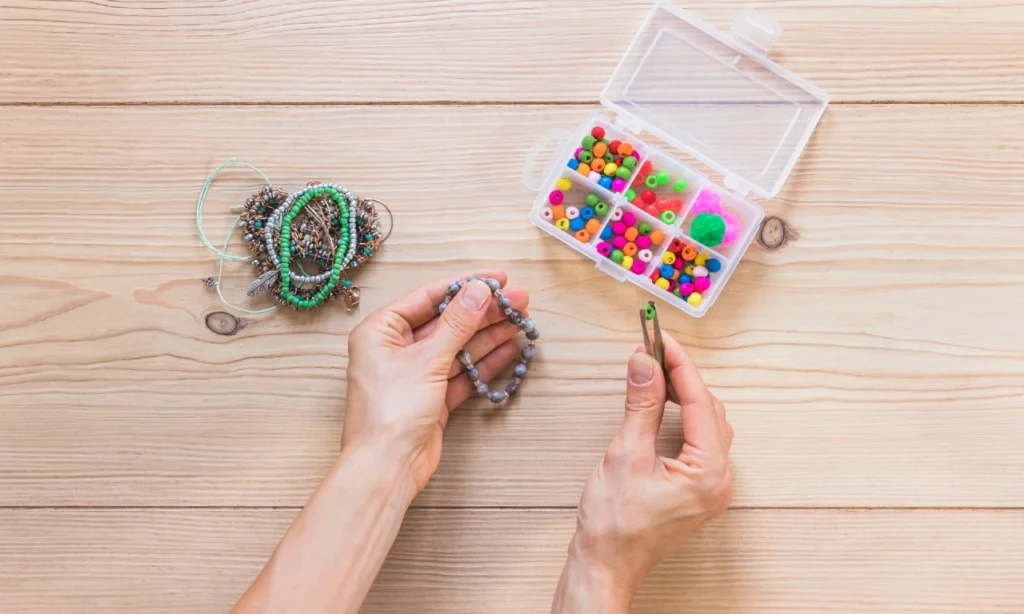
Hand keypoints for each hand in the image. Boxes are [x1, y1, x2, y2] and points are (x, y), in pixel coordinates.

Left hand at [342, 271, 528, 494]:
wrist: (386, 468)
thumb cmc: (390, 412)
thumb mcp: (427, 359)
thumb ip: (457, 324)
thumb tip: (480, 291)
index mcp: (380, 331)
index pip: (428, 298)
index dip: (465, 286)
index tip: (497, 278)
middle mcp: (395, 350)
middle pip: (447, 322)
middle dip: (483, 312)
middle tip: (519, 301)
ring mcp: (415, 375)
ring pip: (458, 347)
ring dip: (489, 335)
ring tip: (521, 320)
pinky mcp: (432, 398)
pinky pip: (461, 372)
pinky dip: (484, 362)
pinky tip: (510, 348)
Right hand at [553, 336, 732, 611]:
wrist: (605, 566)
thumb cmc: (613, 524)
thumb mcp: (625, 453)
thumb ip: (641, 403)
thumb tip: (645, 362)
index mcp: (708, 471)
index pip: (699, 401)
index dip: (679, 364)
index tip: (660, 338)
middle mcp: (719, 480)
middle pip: (709, 410)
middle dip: (682, 377)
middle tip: (653, 351)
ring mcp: (710, 488)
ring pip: (707, 425)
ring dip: (684, 396)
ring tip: (656, 374)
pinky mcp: (697, 492)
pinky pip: (700, 443)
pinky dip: (684, 418)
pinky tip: (663, 407)